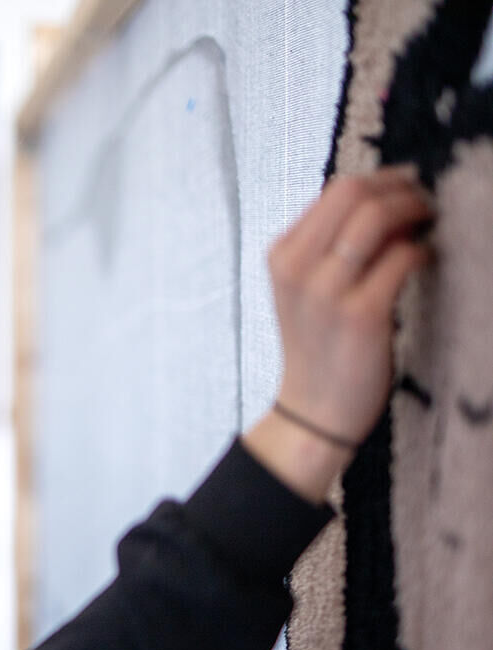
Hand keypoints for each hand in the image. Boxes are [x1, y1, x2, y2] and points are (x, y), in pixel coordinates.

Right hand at [243, 166, 433, 502]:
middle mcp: (297, 267)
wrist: (314, 408)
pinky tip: (424, 261)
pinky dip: (421, 252)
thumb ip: (331, 246)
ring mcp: (326, 291)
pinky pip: (402, 258)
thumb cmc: (320, 344)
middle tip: (425, 202)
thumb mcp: (307, 288)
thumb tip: (388, 200)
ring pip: (375, 216)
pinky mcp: (360, 315)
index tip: (407, 188)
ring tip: (429, 224)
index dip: (382, 180)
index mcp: (282, 254)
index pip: (335, 189)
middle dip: (400, 188)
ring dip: (413, 211)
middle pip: (353, 192)